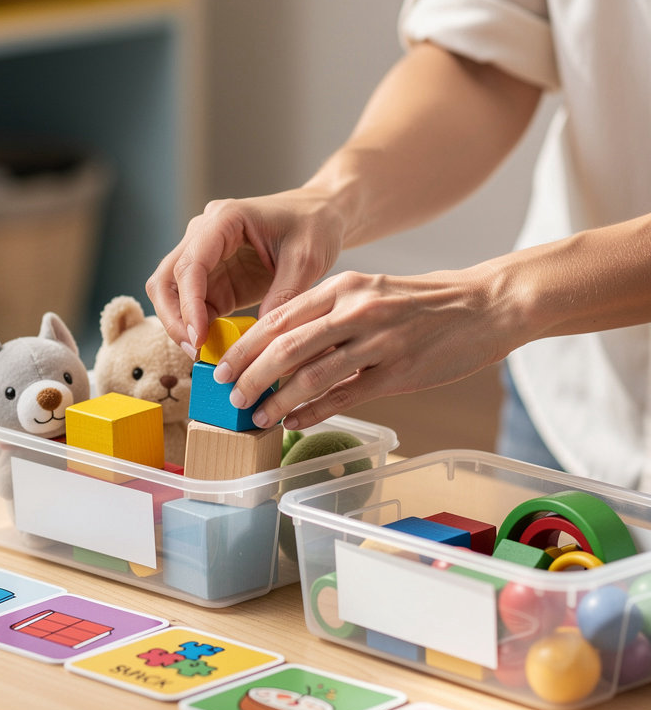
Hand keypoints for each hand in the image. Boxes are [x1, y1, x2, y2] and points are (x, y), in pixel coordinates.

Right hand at [145, 188, 346, 358]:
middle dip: (174, 318)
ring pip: (170, 295)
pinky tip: (214, 348)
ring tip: (202, 353)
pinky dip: (197, 329)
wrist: (321, 216)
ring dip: (180, 325)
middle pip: (165, 279)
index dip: (188, 304)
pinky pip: (193, 308)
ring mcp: (205, 257)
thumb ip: (283, 296)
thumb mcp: (307, 260)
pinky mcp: (213, 279)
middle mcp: (204, 234)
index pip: (190, 264)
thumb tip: (258, 340)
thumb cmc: (314, 226)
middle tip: (195, 351)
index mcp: (224, 219)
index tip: (198, 337)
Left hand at [216, 263, 517, 429]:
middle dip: (251, 375)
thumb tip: (280, 349)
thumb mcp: (370, 293)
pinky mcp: (400, 372)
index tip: (222, 367)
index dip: (244, 346)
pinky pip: (346, 396)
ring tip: (257, 416)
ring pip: (312, 375)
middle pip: (286, 347)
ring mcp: (379, 341)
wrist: (487, 304)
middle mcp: (356, 310)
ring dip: (277, 400)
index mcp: (343, 287)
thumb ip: (328, 316)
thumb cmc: (423, 303)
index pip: (278, 318)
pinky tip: (293, 422)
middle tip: (230, 396)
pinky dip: (314, 412)